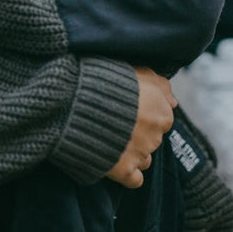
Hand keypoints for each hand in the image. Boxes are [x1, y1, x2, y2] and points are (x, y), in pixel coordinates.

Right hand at [107, 67, 175, 187]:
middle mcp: (155, 134)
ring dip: (132, 150)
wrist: (76, 98)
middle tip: (114, 119)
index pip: (162, 118)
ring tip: (110, 137)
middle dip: (137, 131)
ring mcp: (140, 154)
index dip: (143, 112)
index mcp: (160, 111)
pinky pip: (134, 179)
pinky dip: (127, 172)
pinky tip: (114, 159)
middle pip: (152, 137)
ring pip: (144, 158)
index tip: (127, 107)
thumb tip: (174, 101)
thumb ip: (159, 83)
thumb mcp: (135, 70)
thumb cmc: (104, 79)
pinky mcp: (124, 169)